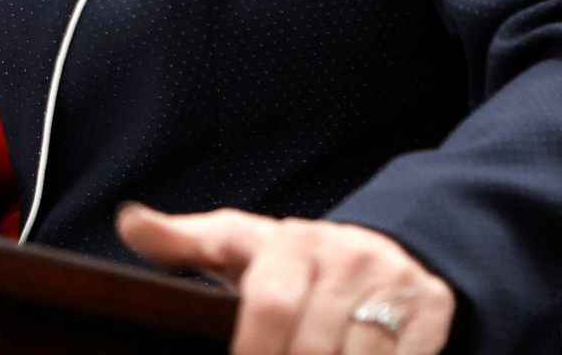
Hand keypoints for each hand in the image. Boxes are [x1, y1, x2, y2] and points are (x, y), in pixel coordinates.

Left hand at [117, 204, 454, 354]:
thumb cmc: (291, 261)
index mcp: (291, 241)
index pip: (270, 304)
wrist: (381, 250)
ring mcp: (394, 282)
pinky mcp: (432, 309)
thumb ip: (183, 242)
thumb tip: (129, 220)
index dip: (255, 351)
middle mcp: (347, 255)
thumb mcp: (237, 244)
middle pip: (314, 344)